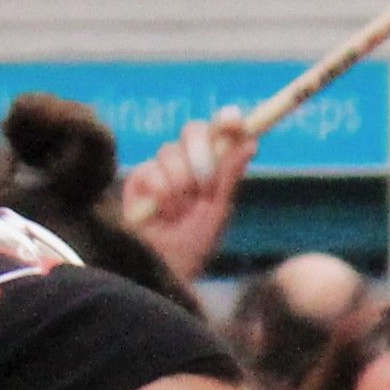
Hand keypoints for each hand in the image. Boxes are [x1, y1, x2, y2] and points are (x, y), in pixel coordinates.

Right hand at [124, 111, 252, 283]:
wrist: (162, 268)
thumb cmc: (193, 245)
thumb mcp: (217, 211)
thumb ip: (229, 176)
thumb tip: (250, 142)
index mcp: (212, 166)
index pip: (219, 131)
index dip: (226, 120)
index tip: (233, 122)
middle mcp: (187, 161)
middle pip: (193, 130)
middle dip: (201, 156)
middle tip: (203, 187)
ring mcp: (161, 168)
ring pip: (171, 152)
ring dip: (180, 185)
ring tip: (179, 212)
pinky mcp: (138, 178)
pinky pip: (151, 171)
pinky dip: (161, 195)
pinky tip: (161, 213)